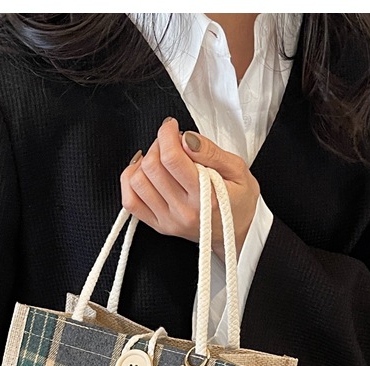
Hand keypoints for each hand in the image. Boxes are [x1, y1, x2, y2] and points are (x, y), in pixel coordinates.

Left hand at [119, 116, 260, 261]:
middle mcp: (183, 211)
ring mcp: (168, 220)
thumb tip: (185, 138)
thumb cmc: (239, 202)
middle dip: (158, 145)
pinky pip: (131, 201)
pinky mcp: (158, 225)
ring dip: (144, 161)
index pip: (172, 159)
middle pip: (151, 167)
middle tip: (170, 142)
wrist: (236, 234)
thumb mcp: (238, 170)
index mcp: (205, 197)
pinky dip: (131, 181)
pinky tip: (143, 172)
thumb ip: (211, 152)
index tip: (172, 127)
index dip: (167, 134)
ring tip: (161, 158)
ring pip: (137, 182)